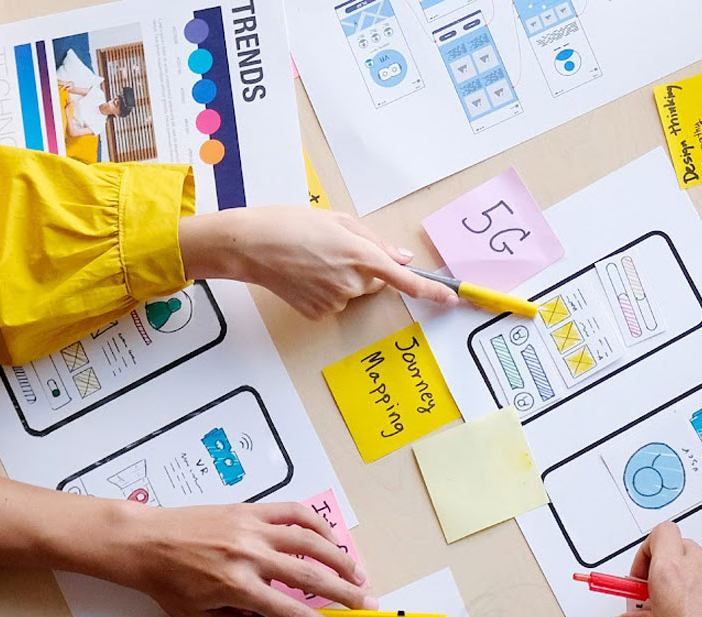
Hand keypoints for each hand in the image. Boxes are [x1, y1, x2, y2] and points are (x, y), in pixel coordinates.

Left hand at [86, 502, 374, 616]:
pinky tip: (329, 538)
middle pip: (313, 576)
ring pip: (311, 541)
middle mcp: (250, 555)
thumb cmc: (171, 581)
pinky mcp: (251, 509)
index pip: (295, 612)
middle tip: (365, 604)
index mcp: (238, 587)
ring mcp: (253, 528)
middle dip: (346, 593)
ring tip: (356, 573)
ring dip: (340, 558)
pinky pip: (295, 512)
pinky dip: (318, 524)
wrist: (147, 542)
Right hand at [180, 206, 459, 317]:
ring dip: (342, 277)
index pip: (406, 279)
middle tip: (333, 249)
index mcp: (361, 254)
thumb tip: (400, 257)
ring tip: (312, 259)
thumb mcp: (337, 220)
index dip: (431, 290)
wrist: (250, 245)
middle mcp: (352, 282)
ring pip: (354, 291)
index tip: (452, 299)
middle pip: (375, 281)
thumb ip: (374, 240)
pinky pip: (335, 301)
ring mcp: (335, 301)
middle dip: (364, 267)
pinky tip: (304, 275)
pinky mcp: (319, 313)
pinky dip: (325, 290)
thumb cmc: (289, 224)